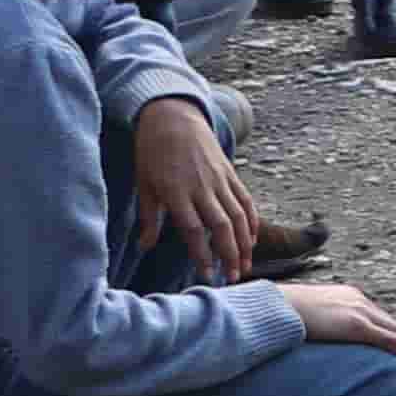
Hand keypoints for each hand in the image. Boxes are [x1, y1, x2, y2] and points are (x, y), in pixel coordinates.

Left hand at [128, 97, 258, 280]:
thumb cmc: (152, 153)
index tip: (206, 275)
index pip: (193, 229)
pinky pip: (246, 201)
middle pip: (221, 225)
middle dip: (230, 254)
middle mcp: (201, 187)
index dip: (202, 254)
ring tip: (245, 265)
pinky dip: (251, 221)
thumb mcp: (144, 185)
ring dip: (244, 243)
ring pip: (238, 216)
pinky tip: (251, 240)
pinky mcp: (231, 173)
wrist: (173, 117)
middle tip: (234, 277)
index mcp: (176, 191)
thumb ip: (148, 218)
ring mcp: (219, 179)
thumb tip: (145, 247)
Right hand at [281, 279, 395, 373]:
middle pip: (395, 324)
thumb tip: (313, 340)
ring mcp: (359, 311)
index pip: (379, 317)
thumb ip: (317, 326)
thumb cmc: (280, 316)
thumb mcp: (304, 318)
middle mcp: (358, 301)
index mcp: (347, 297)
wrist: (273, 307)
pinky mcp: (357, 325)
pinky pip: (392, 340)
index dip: (393, 335)